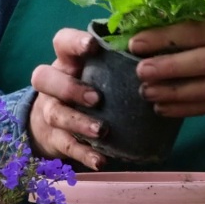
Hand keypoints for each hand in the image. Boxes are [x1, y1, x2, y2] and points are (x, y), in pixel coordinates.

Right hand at [28, 28, 107, 169]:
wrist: (52, 124)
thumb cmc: (86, 88)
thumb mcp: (96, 72)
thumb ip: (117, 64)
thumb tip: (159, 55)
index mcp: (66, 62)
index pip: (61, 43)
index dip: (73, 42)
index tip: (92, 46)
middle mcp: (52, 84)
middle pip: (44, 78)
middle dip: (70, 87)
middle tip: (96, 98)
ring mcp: (50, 111)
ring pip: (56, 114)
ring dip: (79, 122)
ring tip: (101, 131)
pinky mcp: (55, 138)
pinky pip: (67, 146)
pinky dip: (84, 154)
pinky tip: (99, 160)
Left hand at [127, 11, 204, 117]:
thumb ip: (198, 25)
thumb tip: (150, 28)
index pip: (194, 31)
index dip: (164, 38)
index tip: (136, 43)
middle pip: (200, 63)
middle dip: (167, 68)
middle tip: (140, 71)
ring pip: (202, 90)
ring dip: (171, 93)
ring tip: (146, 92)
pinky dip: (182, 110)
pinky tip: (161, 108)